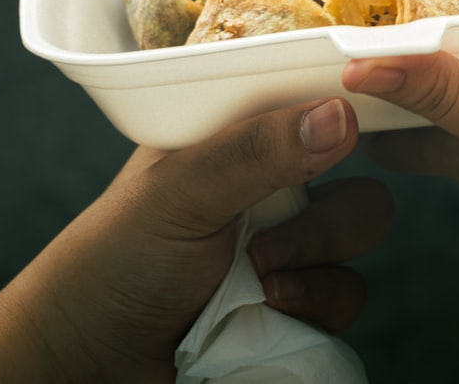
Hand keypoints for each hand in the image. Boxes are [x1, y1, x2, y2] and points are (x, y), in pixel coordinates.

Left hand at [0, 98, 392, 382]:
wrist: (93, 364)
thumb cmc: (113, 260)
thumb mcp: (177, 191)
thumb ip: (256, 152)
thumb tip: (340, 114)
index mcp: (243, 137)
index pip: (314, 101)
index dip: (346, 107)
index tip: (366, 121)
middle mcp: (274, 184)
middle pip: (356, 173)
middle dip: (328, 215)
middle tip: (270, 242)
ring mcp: (291, 243)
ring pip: (360, 231)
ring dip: (316, 259)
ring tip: (260, 283)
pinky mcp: (302, 298)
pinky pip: (348, 291)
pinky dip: (315, 303)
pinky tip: (267, 311)